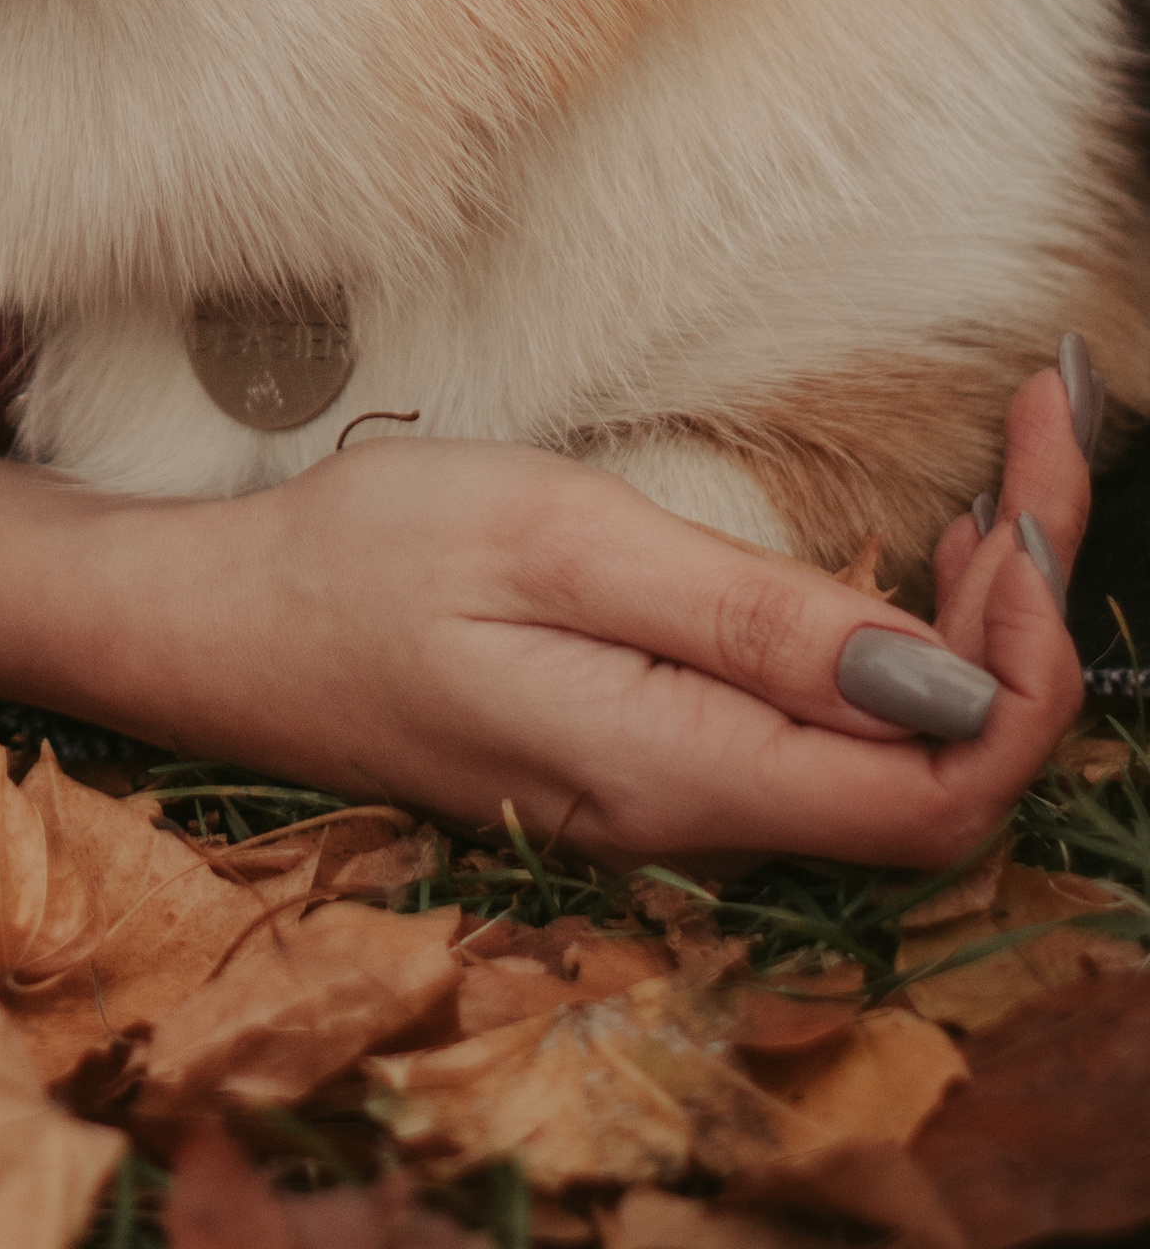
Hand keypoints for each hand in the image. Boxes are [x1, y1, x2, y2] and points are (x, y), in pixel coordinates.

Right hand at [0, 359, 1091, 867]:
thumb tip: (942, 684)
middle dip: (1028, 615)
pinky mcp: (646, 760)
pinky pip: (821, 735)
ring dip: (974, 625)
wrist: (210, 626)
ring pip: (893, 755)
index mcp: (683, 771)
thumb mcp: (551, 540)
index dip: (1026, 653)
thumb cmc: (358, 559)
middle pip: (944, 769)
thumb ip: (747, 623)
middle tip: (1044, 439)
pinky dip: (894, 642)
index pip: (946, 781)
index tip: (1026, 486)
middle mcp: (697, 813)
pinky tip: (894, 556)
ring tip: (1002, 478)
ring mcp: (671, 796)